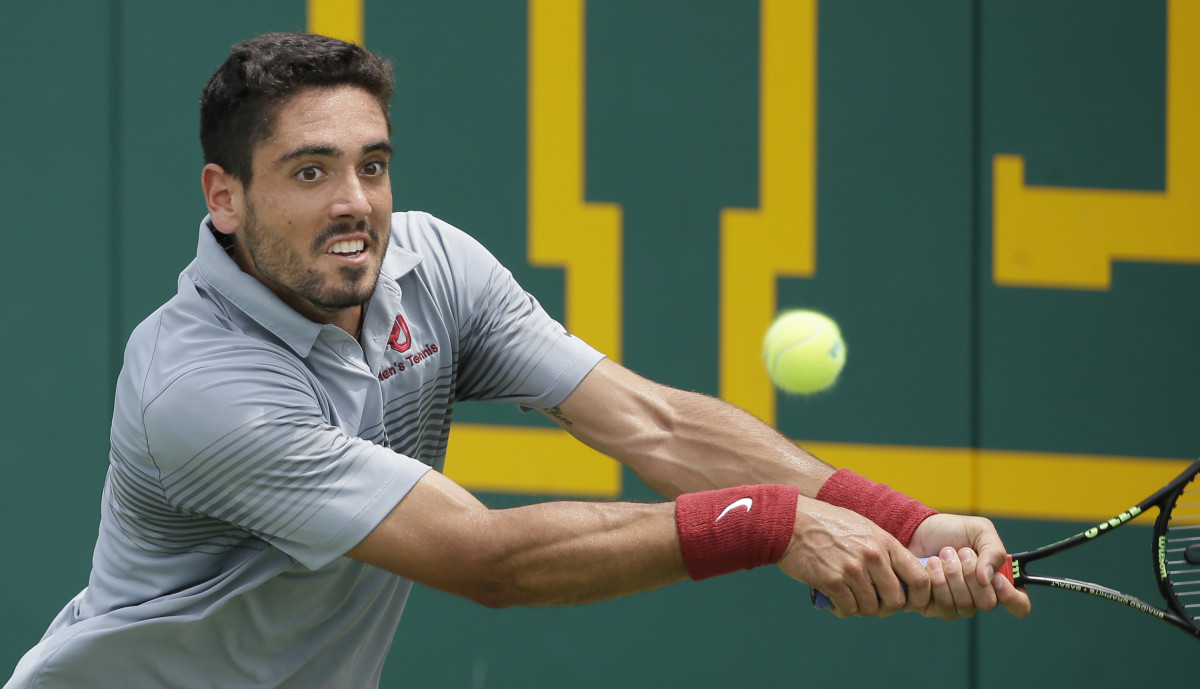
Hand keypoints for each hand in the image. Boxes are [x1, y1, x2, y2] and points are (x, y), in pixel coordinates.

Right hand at [779, 497, 929, 617]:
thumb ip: (884, 549)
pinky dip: (842, 610)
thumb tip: (902, 576)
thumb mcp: (863, 528)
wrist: (791, 522)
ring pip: (870, 608)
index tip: (908, 602)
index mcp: (884, 542)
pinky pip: (847, 609)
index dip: (920, 597)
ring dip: (860, 609)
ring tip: (849, 600)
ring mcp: (852, 569)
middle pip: (895, 600)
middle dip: (885, 608)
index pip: (919, 578)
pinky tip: (835, 602)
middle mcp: (872, 556)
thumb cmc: (827, 523)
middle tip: (872, 604)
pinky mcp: (832, 581)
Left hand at [908, 513, 1031, 619]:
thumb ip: (993, 551)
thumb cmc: (951, 531)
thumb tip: (988, 579)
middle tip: (961, 552)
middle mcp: (980, 597)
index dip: (1011, 596)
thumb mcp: (980, 530)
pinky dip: (935, 581)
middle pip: (987, 604)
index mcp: (999, 581)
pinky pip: (941, 607)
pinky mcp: (934, 608)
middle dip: (971, 574)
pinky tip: (930, 566)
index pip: (1019, 605)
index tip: (997, 579)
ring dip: (952, 574)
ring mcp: (957, 605)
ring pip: (964, 605)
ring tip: (942, 555)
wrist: (917, 530)